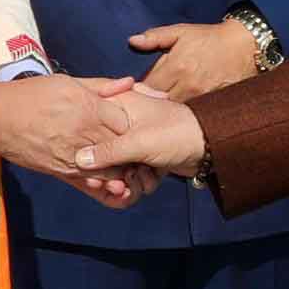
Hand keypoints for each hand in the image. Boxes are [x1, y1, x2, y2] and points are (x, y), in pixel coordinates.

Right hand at [0, 73, 138, 181]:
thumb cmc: (32, 95)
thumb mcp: (68, 82)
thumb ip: (102, 86)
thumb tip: (129, 82)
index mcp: (90, 108)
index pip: (128, 122)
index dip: (134, 125)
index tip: (136, 125)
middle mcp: (85, 134)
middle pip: (123, 148)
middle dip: (131, 149)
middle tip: (138, 148)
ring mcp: (74, 155)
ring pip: (111, 170)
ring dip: (121, 169)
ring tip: (125, 165)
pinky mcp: (62, 171)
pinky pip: (90, 182)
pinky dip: (102, 182)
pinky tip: (107, 178)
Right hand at [87, 90, 208, 181]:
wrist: (210, 145)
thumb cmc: (175, 133)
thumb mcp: (137, 142)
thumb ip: (107, 152)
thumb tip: (78, 161)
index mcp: (118, 106)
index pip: (90, 129)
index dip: (90, 154)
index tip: (95, 173)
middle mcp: (123, 122)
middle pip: (103, 154)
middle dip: (114, 173)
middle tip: (122, 182)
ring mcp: (136, 140)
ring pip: (119, 168)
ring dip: (131, 179)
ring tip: (145, 176)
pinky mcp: (147, 156)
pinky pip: (134, 174)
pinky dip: (143, 181)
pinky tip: (152, 179)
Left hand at [128, 18, 263, 102]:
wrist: (244, 46)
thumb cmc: (210, 38)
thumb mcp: (181, 31)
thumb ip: (155, 37)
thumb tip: (133, 41)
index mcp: (176, 66)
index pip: (147, 87)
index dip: (139, 91)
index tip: (136, 90)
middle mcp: (187, 84)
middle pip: (159, 103)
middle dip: (151, 103)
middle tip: (147, 102)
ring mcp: (201, 97)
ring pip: (175, 111)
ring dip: (167, 110)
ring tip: (163, 108)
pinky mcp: (213, 104)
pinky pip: (192, 114)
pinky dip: (184, 113)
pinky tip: (180, 111)